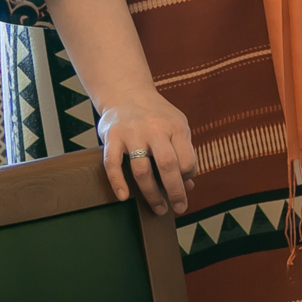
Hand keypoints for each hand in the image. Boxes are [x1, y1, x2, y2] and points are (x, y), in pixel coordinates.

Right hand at [96, 85, 197, 215]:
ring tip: (157, 208)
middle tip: (178, 209)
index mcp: (176, 126)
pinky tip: (124, 197)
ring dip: (150, 193)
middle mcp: (155, 129)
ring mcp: (132, 132)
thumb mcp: (176, 127)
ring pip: (141, 169)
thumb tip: (189, 185)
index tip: (185, 186)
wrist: (127, 93)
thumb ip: (183, 152)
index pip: (187, 158)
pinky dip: (117, 182)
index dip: (188, 176)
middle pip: (167, 165)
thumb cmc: (157, 116)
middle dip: (174, 191)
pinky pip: (112, 163)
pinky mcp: (112, 136)